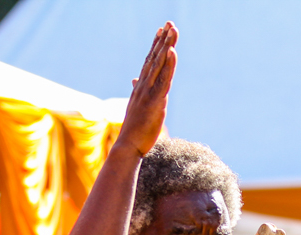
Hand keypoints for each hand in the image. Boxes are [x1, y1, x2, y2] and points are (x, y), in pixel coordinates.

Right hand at [117, 22, 177, 157]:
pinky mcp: (155, 101)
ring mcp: (149, 92)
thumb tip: (135, 79)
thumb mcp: (137, 107)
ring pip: (159, 64)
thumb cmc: (134, 130)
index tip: (161, 31)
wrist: (128, 146)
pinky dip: (168, 65)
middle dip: (162, 40)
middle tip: (169, 23)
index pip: (149, 62)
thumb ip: (138, 91)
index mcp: (142, 88)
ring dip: (166, 46)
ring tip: (172, 30)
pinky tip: (172, 52)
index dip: (155, 46)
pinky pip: (164, 79)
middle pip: (155, 58)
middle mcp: (144, 86)